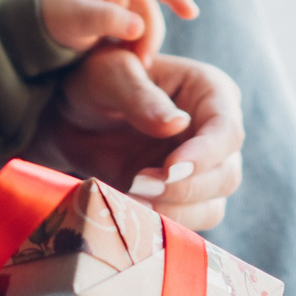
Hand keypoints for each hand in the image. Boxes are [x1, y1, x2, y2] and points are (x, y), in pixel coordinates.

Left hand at [33, 49, 243, 231]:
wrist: (70, 117)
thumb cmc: (94, 81)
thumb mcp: (108, 74)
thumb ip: (138, 95)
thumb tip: (177, 123)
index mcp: (208, 91)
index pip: (226, 130)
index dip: (205, 154)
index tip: (169, 168)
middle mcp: (213, 132)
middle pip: (226, 174)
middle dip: (185, 187)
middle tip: (138, 182)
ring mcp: (200, 168)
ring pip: (212, 205)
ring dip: (173, 209)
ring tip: (130, 195)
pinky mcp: (180, 197)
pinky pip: (187, 221)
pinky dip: (162, 222)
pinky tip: (130, 206)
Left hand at [39, 0, 196, 57]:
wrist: (34, 24)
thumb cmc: (54, 17)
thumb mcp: (77, 19)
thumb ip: (107, 20)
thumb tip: (139, 27)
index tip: (191, 14)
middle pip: (150, 9)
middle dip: (150, 37)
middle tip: (140, 64)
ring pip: (146, 21)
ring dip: (143, 43)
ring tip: (131, 64)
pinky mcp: (117, 15)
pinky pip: (137, 29)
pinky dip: (135, 45)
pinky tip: (124, 58)